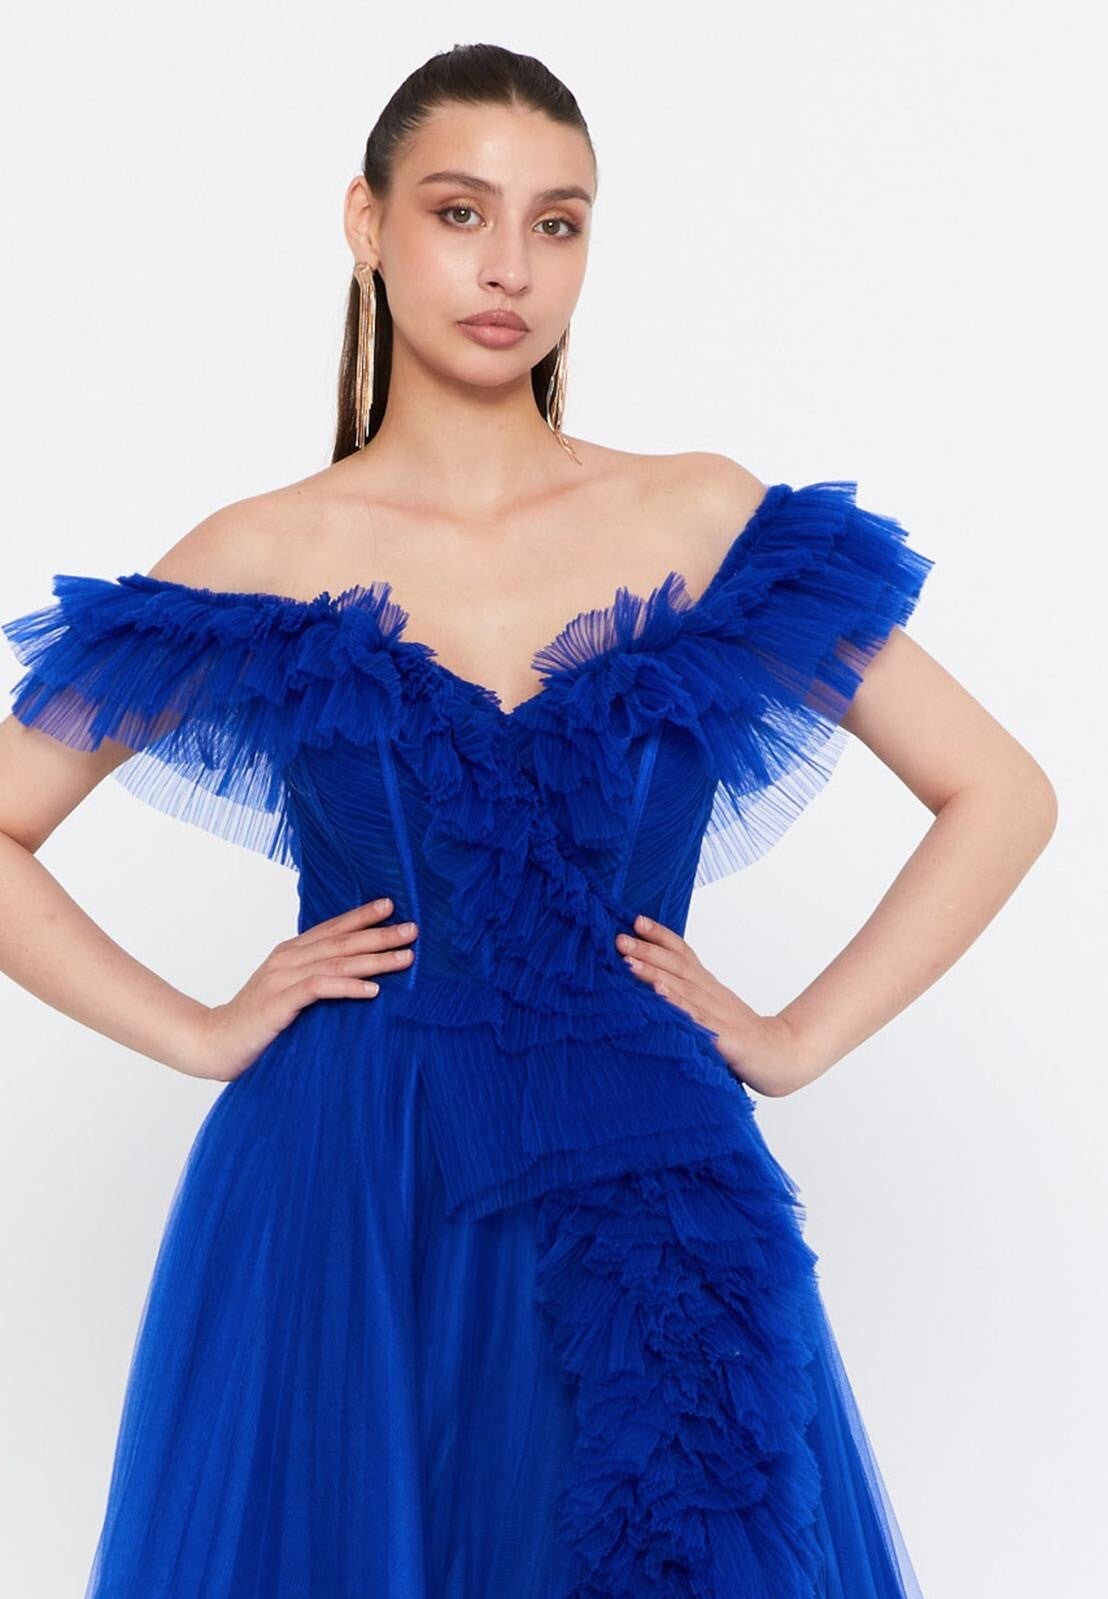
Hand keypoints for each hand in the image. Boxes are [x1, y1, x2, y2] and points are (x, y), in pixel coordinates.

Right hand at [182, 896, 418, 1082]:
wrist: (212, 1042)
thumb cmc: (254, 1022)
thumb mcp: (286, 994)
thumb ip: (312, 980)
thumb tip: (350, 976)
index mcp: (290, 953)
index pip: (332, 929)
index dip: (361, 916)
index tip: (391, 906)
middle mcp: (287, 959)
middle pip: (341, 942)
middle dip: (380, 934)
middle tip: (413, 929)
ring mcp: (282, 979)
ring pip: (337, 962)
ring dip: (374, 958)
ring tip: (406, 958)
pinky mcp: (279, 1003)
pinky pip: (319, 988)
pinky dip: (348, 986)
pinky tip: (373, 989)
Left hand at [615, 914, 805, 1097]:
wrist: (781, 1055)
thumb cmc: (741, 1034)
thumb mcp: (712, 1009)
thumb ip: (686, 996)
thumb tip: (652, 984)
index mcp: (708, 986)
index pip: (683, 953)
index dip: (660, 935)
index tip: (636, 920)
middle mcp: (711, 993)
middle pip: (678, 965)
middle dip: (647, 950)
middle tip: (619, 939)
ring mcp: (717, 1014)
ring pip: (682, 988)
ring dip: (653, 973)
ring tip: (629, 961)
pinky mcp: (723, 1037)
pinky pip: (696, 1018)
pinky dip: (677, 1004)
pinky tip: (660, 993)